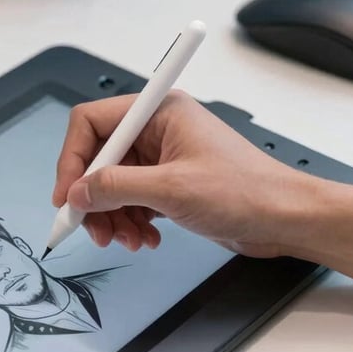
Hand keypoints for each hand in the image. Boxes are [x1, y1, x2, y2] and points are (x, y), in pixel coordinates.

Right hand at [53, 90, 315, 257]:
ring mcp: (162, 157)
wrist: (285, 218)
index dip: (72, 159)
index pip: (91, 123)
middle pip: (98, 158)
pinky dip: (130, 222)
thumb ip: (116, 188)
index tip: (67, 197)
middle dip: (92, 197)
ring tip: (126, 240)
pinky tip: (145, 239)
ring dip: (111, 215)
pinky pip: (131, 200)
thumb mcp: (171, 189)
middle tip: (92, 230)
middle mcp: (156, 129)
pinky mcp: (169, 183)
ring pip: (112, 184)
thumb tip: (76, 194)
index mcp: (157, 112)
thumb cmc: (246, 191)